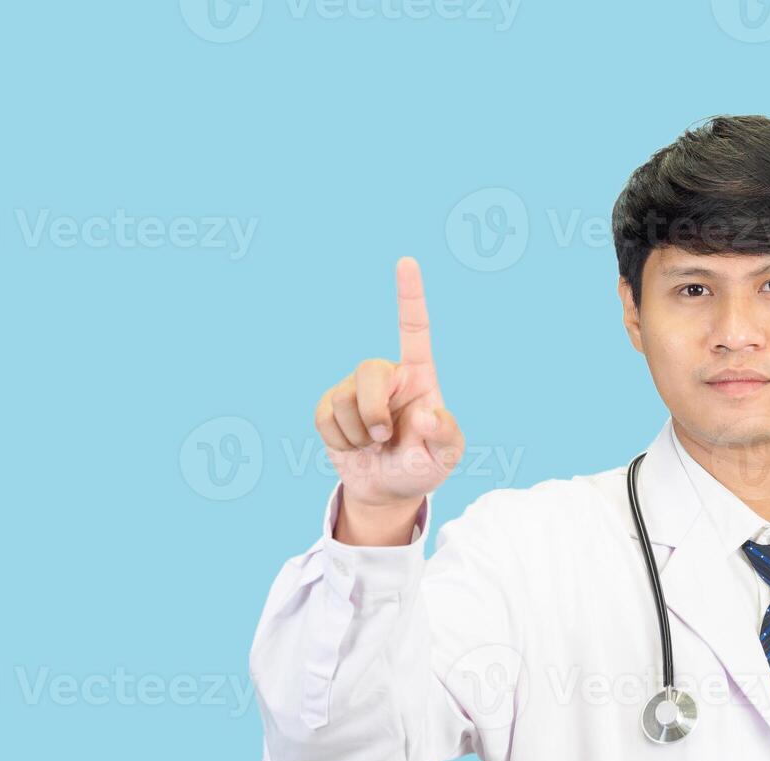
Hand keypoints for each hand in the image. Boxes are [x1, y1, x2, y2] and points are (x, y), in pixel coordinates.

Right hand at [314, 256, 464, 510]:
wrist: (388, 489)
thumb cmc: (422, 466)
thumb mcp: (446, 457)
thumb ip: (445, 436)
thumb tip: (425, 414)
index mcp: (419, 376)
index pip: (414, 329)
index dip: (409, 296)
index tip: (406, 262)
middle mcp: (387, 376)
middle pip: (369, 370)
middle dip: (372, 410)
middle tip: (382, 438)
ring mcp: (355, 390)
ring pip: (343, 399)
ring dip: (358, 433)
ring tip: (372, 445)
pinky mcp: (330, 407)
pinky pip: (323, 417)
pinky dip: (339, 440)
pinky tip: (354, 447)